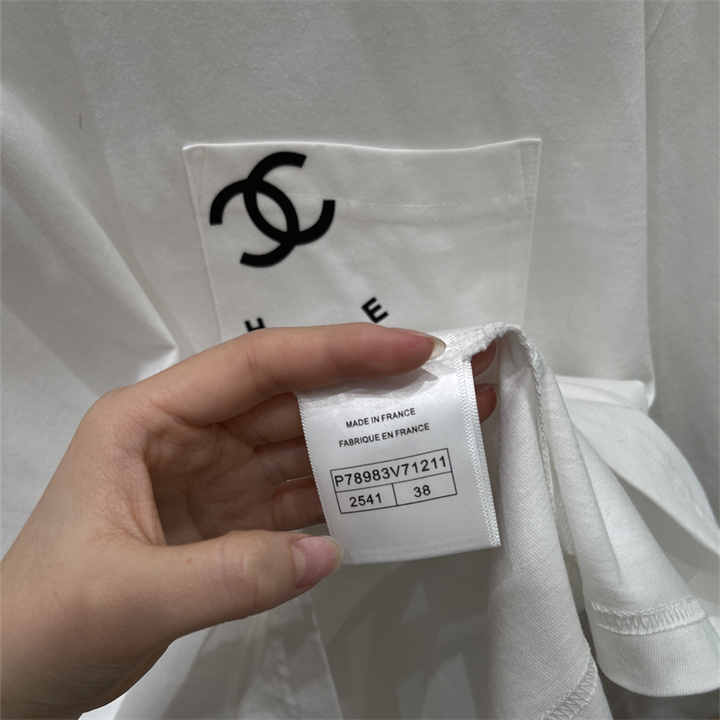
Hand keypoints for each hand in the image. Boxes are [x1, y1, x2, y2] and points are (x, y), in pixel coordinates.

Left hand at [1, 324, 495, 717]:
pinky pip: (299, 496)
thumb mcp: (130, 594)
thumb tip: (327, 550)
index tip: (411, 351)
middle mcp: (190, 435)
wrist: (17, 674)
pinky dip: (345, 493)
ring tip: (439, 429)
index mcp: (150, 419)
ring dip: (368, 439)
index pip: (257, 365)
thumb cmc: (45, 619)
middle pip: (292, 398)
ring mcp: (215, 477)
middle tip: (447, 382)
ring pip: (303, 445)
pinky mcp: (232, 518)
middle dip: (371, 387)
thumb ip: (232, 574)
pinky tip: (392, 488)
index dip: (338, 351)